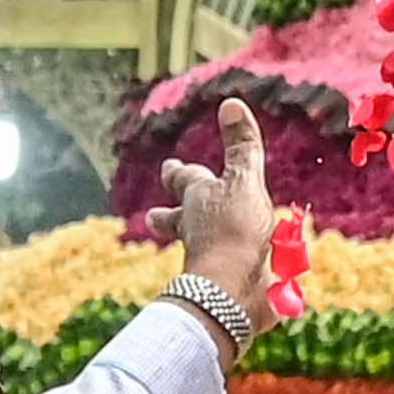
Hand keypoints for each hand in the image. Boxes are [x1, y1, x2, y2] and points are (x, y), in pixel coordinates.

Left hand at [154, 93, 285, 330]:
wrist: (231, 291)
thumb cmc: (232, 231)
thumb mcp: (242, 181)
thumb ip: (242, 147)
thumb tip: (231, 103)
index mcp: (198, 198)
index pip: (184, 179)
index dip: (179, 171)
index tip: (170, 165)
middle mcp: (196, 228)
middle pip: (177, 217)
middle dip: (167, 214)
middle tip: (151, 215)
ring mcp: (207, 257)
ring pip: (199, 244)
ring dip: (198, 240)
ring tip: (196, 241)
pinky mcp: (225, 281)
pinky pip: (228, 269)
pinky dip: (233, 266)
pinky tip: (240, 270)